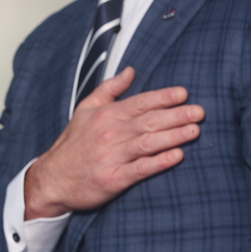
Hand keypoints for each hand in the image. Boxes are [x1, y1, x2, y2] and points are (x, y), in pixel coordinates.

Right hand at [24, 67, 202, 218]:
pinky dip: (159, 162)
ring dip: (173, 136)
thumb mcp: (85, 109)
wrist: (51, 180)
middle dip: (176, 115)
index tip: (184, 94)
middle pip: (148, 121)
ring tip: (195, 130)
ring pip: (147, 143)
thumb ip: (110, 88)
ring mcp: (111, 157)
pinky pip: (140, 169)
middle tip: (199, 112)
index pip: (140, 102)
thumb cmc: (73, 144)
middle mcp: (109, 134)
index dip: (163, 97)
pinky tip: (177, 156)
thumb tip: (131, 71)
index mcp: (106, 115)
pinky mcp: (112, 179)